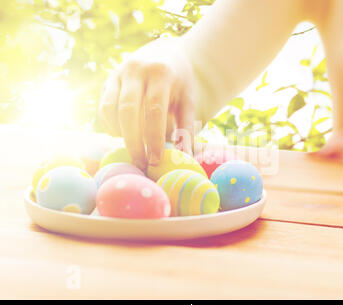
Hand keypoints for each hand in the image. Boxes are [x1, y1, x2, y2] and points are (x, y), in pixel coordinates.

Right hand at [98, 38, 195, 168]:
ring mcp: (118, 73)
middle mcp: (136, 70)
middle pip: (128, 110)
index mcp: (161, 73)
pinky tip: (124, 136)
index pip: (154, 110)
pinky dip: (111, 126)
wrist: (165, 53)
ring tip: (134, 150)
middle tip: (140, 163)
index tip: (155, 160)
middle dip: (133, 141)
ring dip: (120, 134)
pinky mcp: (108, 79)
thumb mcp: (188, 100)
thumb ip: (186, 127)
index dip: (153, 137)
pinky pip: (104, 107)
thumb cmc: (180, 82)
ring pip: (110, 109)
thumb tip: (185, 157)